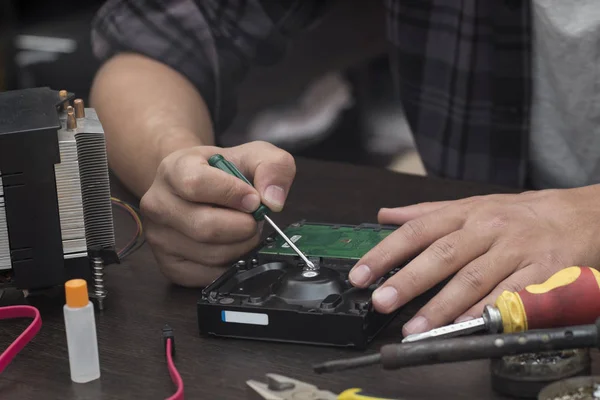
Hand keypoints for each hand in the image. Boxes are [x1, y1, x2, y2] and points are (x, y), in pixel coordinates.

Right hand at [140, 141, 295, 285]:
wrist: (197, 185)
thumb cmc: (223, 171)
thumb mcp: (252, 155)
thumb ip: (272, 166)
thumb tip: (273, 200)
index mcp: (173, 169)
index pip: (196, 184)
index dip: (232, 194)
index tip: (254, 199)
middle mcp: (158, 204)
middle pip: (205, 227)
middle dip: (243, 226)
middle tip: (254, 219)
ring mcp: (159, 237)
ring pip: (211, 254)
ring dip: (240, 245)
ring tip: (242, 229)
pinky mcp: (169, 265)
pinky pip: (209, 275)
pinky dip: (231, 264)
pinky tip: (232, 245)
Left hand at [349, 185, 599, 335]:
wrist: (580, 215)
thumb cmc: (518, 214)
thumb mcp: (471, 205)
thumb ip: (425, 213)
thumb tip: (385, 216)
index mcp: (465, 213)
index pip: (417, 231)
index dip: (386, 253)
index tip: (362, 274)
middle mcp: (487, 229)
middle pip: (442, 254)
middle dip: (409, 280)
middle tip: (382, 301)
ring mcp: (514, 250)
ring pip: (473, 278)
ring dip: (441, 306)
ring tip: (415, 327)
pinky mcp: (541, 272)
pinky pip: (509, 296)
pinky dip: (485, 311)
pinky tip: (462, 326)